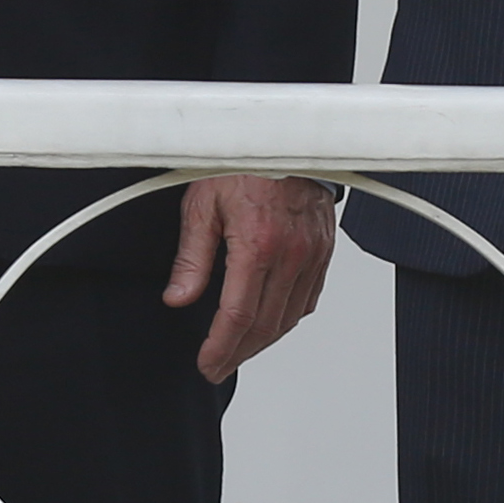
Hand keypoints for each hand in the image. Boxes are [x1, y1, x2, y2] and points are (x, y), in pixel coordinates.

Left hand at [161, 173, 334, 382]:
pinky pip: (310, 298)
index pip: (238, 315)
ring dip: (263, 341)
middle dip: (239, 354)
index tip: (208, 363)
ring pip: (290, 317)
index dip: (221, 347)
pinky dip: (288, 317)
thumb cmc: (244, 160)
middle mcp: (291, 253)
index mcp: (257, 243)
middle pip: (266, 325)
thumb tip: (179, 297)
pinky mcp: (324, 250)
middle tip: (218, 366)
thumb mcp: (202, 203)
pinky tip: (270, 321)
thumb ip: (191, 257)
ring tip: (239, 350)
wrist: (286, 136)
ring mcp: (313, 253)